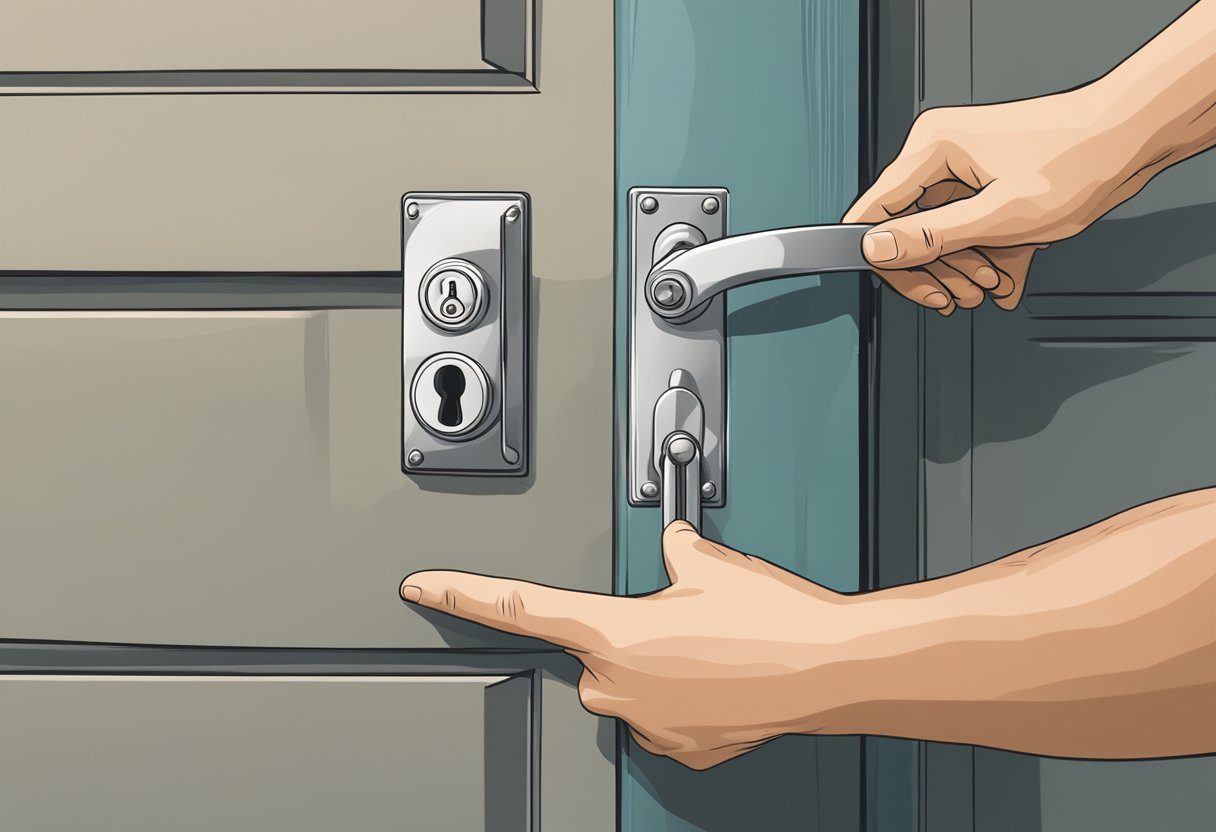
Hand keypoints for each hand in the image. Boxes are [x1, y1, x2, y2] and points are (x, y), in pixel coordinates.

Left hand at [400, 522, 855, 769]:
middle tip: (677, 619)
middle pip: (592, 653)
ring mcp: (650, 721)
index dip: (463, 595)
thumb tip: (676, 545)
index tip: (425, 588)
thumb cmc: (773, 621)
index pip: (518, 605)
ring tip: (712, 647)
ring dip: (655, 666)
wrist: (828, 670)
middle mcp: (620, 682)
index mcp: (615, 629)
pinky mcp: (682, 747)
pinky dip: (683, 696)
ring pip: (630, 685)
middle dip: (622, 635)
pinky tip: (722, 677)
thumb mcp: (713, 563)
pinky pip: (663, 715)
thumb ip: (676, 552)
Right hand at [844, 86, 1148, 312]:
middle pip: (906, 229)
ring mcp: (963, 168)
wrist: (1133, 136)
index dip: (889, 260)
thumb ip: (930, 236)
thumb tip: (875, 249)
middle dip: (936, 270)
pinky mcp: (985, 183)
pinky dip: (986, 256)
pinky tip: (1006, 278)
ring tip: (991, 288)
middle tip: (964, 296)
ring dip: (963, 269)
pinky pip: (968, 228)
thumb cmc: (1079, 161)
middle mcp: (940, 154)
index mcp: (932, 149)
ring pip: (939, 234)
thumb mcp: (999, 215)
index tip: (916, 289)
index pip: (875, 215)